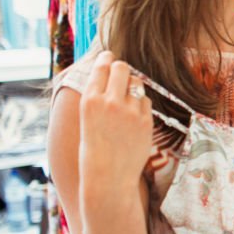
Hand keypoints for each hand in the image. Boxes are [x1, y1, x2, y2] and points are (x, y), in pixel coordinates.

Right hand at [79, 51, 154, 191]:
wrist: (107, 177)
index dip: (106, 59)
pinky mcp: (146, 120)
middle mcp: (110, 102)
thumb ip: (97, 98)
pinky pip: (146, 102)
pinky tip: (134, 117)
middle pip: (122, 68)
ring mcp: (130, 111)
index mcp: (89, 101)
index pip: (101, 67)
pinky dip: (141, 105)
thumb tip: (106, 76)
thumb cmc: (93, 151)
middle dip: (122, 68)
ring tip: (126, 101)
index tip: (109, 55)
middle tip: (121, 72)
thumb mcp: (87, 120)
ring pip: (137, 83)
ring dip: (133, 87)